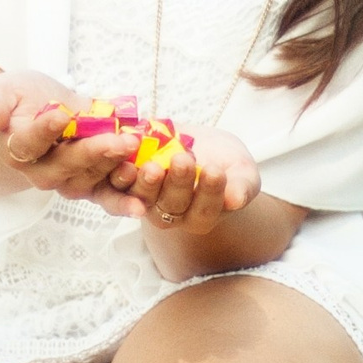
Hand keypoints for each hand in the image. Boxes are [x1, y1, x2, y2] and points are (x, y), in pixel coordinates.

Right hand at [0, 70, 135, 202]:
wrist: (30, 110)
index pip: (28, 143)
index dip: (44, 131)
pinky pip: (107, 194)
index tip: (61, 116)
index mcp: (16, 149)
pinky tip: (141, 203)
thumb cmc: (14, 99)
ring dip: (114, 172)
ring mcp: (68, 178)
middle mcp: (41, 170)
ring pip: (89, 181)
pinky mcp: (92, 181)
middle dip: (94, 154)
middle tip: (119, 140)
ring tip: (137, 157)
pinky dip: (125, 199)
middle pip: (65, 167)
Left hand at [102, 127, 259, 235]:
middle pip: (173, 204)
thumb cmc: (226, 163)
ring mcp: (147, 199)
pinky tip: (127, 156)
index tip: (215, 170)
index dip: (209, 191)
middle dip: (178, 182)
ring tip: (153, 165)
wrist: (199, 146)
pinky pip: (121, 181)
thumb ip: (242, 186)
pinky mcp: (128, 181)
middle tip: (184, 159)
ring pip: (144, 196)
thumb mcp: (242, 171)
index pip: (206, 209)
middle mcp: (172, 214)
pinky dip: (121, 171)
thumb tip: (237, 200)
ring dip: (146, 182)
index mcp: (202, 216)